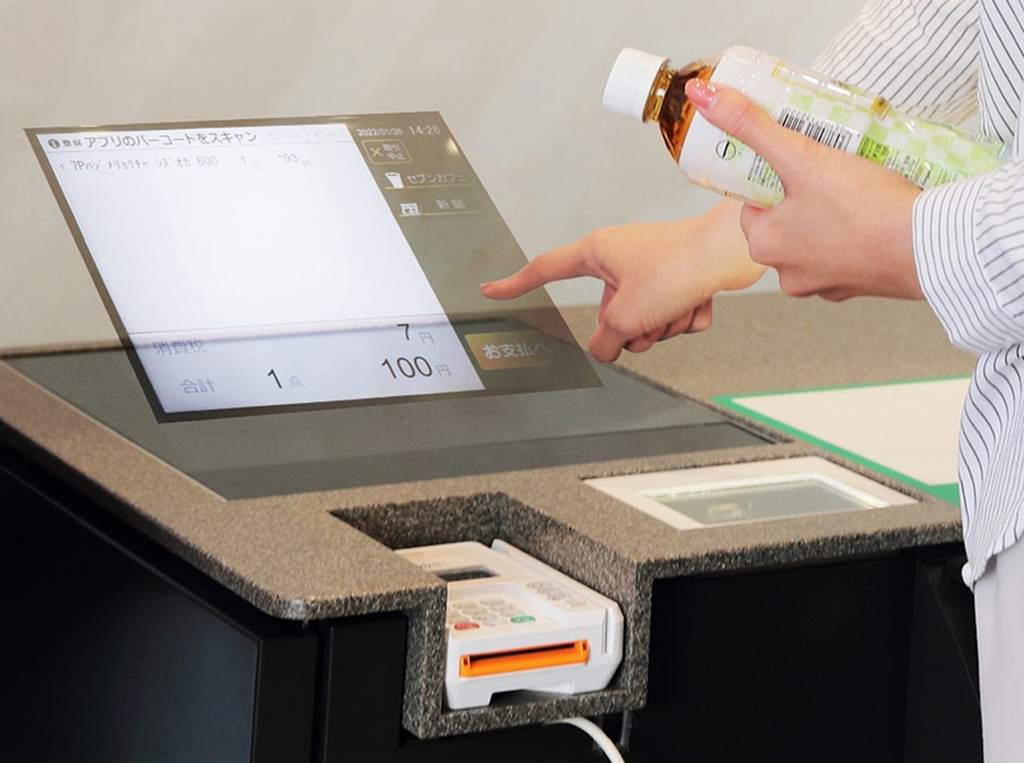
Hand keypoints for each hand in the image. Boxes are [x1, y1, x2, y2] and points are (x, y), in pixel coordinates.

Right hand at [481, 203, 765, 361]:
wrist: (731, 252)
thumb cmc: (679, 266)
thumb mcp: (627, 316)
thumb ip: (605, 341)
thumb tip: (605, 350)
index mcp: (598, 252)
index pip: (545, 270)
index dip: (516, 283)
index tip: (493, 290)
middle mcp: (622, 257)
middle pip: (609, 314)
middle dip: (634, 329)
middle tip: (651, 320)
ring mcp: (652, 267)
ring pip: (646, 320)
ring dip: (664, 326)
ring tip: (680, 306)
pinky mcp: (679, 277)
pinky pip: (672, 316)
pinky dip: (686, 317)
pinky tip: (699, 301)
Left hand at [686, 79, 923, 301]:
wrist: (928, 247)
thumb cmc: (863, 207)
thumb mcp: (801, 156)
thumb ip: (753, 126)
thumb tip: (705, 99)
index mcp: (764, 245)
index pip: (754, 204)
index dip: (775, 179)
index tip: (798, 163)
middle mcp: (787, 273)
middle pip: (786, 221)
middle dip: (805, 197)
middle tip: (832, 173)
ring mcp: (824, 285)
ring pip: (817, 239)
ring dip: (831, 217)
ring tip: (857, 193)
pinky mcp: (858, 287)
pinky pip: (848, 254)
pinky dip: (858, 236)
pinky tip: (875, 218)